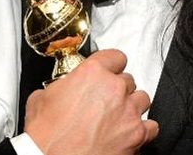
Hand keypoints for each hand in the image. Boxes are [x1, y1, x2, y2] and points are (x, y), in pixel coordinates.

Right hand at [24, 49, 157, 154]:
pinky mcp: (137, 135)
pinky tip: (130, 132)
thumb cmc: (46, 135)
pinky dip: (143, 129)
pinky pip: (151, 126)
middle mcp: (114, 89)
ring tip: (118, 115)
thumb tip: (61, 89)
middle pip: (128, 79)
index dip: (111, 65)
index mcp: (92, 73)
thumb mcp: (41, 98)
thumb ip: (59, 86)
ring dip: (131, 105)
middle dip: (117, 89)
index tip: (108, 71)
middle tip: (104, 100)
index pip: (115, 57)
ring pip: (142, 99)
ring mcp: (128, 112)